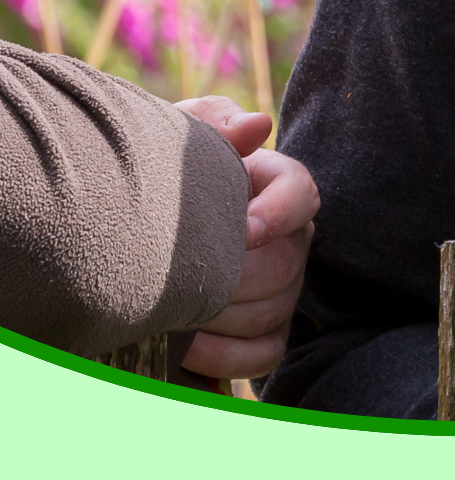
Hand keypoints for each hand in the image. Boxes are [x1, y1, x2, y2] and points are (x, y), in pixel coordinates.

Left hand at [175, 97, 320, 379]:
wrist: (127, 230)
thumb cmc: (155, 175)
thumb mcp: (172, 137)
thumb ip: (210, 122)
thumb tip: (257, 126)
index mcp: (273, 184)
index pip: (303, 192)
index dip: (280, 213)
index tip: (243, 228)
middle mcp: (289, 236)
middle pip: (286, 262)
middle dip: (235, 277)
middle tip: (183, 281)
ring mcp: (283, 287)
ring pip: (275, 310)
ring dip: (222, 317)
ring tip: (172, 313)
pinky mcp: (267, 332)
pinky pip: (265, 354)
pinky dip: (226, 357)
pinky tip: (185, 347)